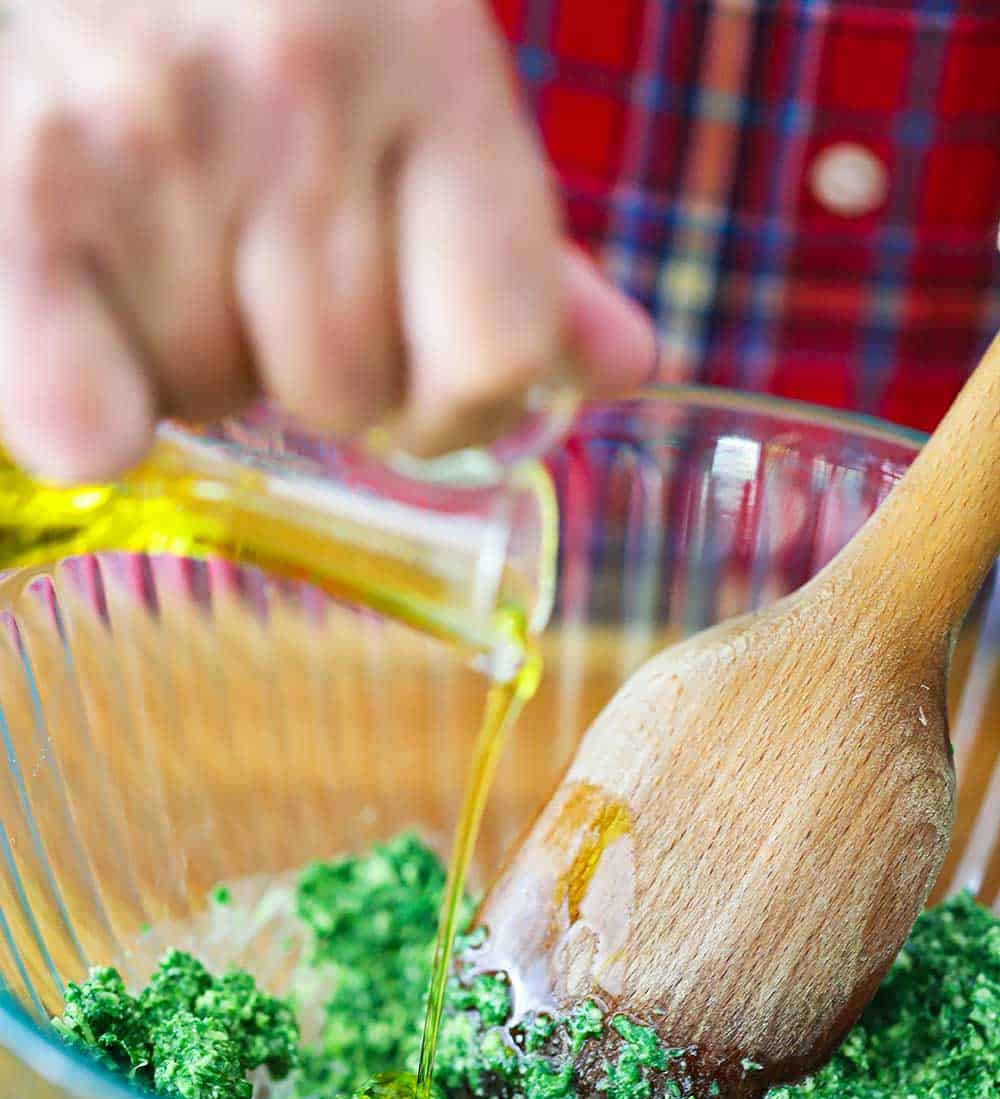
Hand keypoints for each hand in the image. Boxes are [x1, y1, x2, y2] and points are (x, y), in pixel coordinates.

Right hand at [0, 0, 655, 481]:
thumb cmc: (256, 0)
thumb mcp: (411, 70)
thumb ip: (511, 231)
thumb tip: (621, 369)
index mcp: (424, 56)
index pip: (501, 353)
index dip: (460, 403)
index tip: (415, 378)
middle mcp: (292, 91)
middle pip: (349, 394)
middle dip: (308, 365)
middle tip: (247, 262)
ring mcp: (146, 141)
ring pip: (215, 405)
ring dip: (194, 361)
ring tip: (158, 242)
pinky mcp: (21, 196)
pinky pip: (87, 432)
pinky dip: (87, 406)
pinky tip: (82, 309)